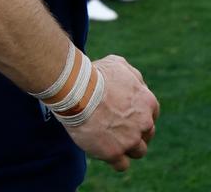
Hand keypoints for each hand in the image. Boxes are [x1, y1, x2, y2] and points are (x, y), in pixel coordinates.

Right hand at [63, 55, 158, 171]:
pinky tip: (105, 151)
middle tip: (115, 127)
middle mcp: (144, 123)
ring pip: (138, 151)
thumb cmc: (94, 75)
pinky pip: (122, 165)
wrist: (75, 91)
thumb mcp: (117, 64)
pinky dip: (115, 160)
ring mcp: (130, 140)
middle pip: (147, 135)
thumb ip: (131, 74)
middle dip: (134, 132)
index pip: (152, 115)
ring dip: (128, 147)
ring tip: (110, 140)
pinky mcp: (114, 153)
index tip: (125, 115)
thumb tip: (135, 81)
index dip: (138, 116)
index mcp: (148, 102)